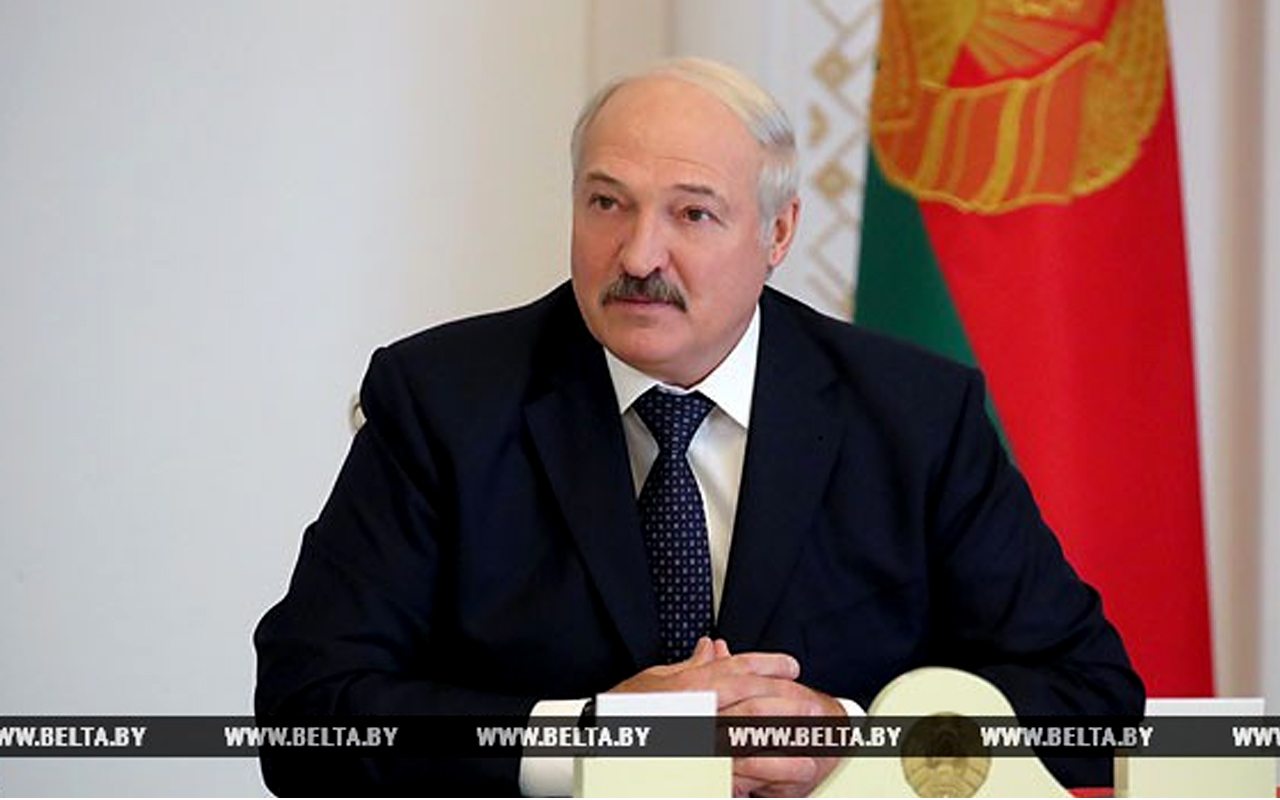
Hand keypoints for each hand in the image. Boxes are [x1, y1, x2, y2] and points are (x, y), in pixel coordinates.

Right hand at [609, 639, 845, 796]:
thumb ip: (690, 667)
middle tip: (813, 706)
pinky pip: (740, 776)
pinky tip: (786, 778)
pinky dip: (766, 775)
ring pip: (753, 741)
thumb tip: (712, 648)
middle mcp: (699, 713)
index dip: (769, 665)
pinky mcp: (703, 776)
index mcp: (689, 687)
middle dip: (788, 702)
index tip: (792, 667)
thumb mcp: (654, 681)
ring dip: (786, 742)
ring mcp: (701, 746)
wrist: (597, 748)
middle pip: (754, 702)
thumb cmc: (622, 713)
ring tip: (811, 746)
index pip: (737, 669)